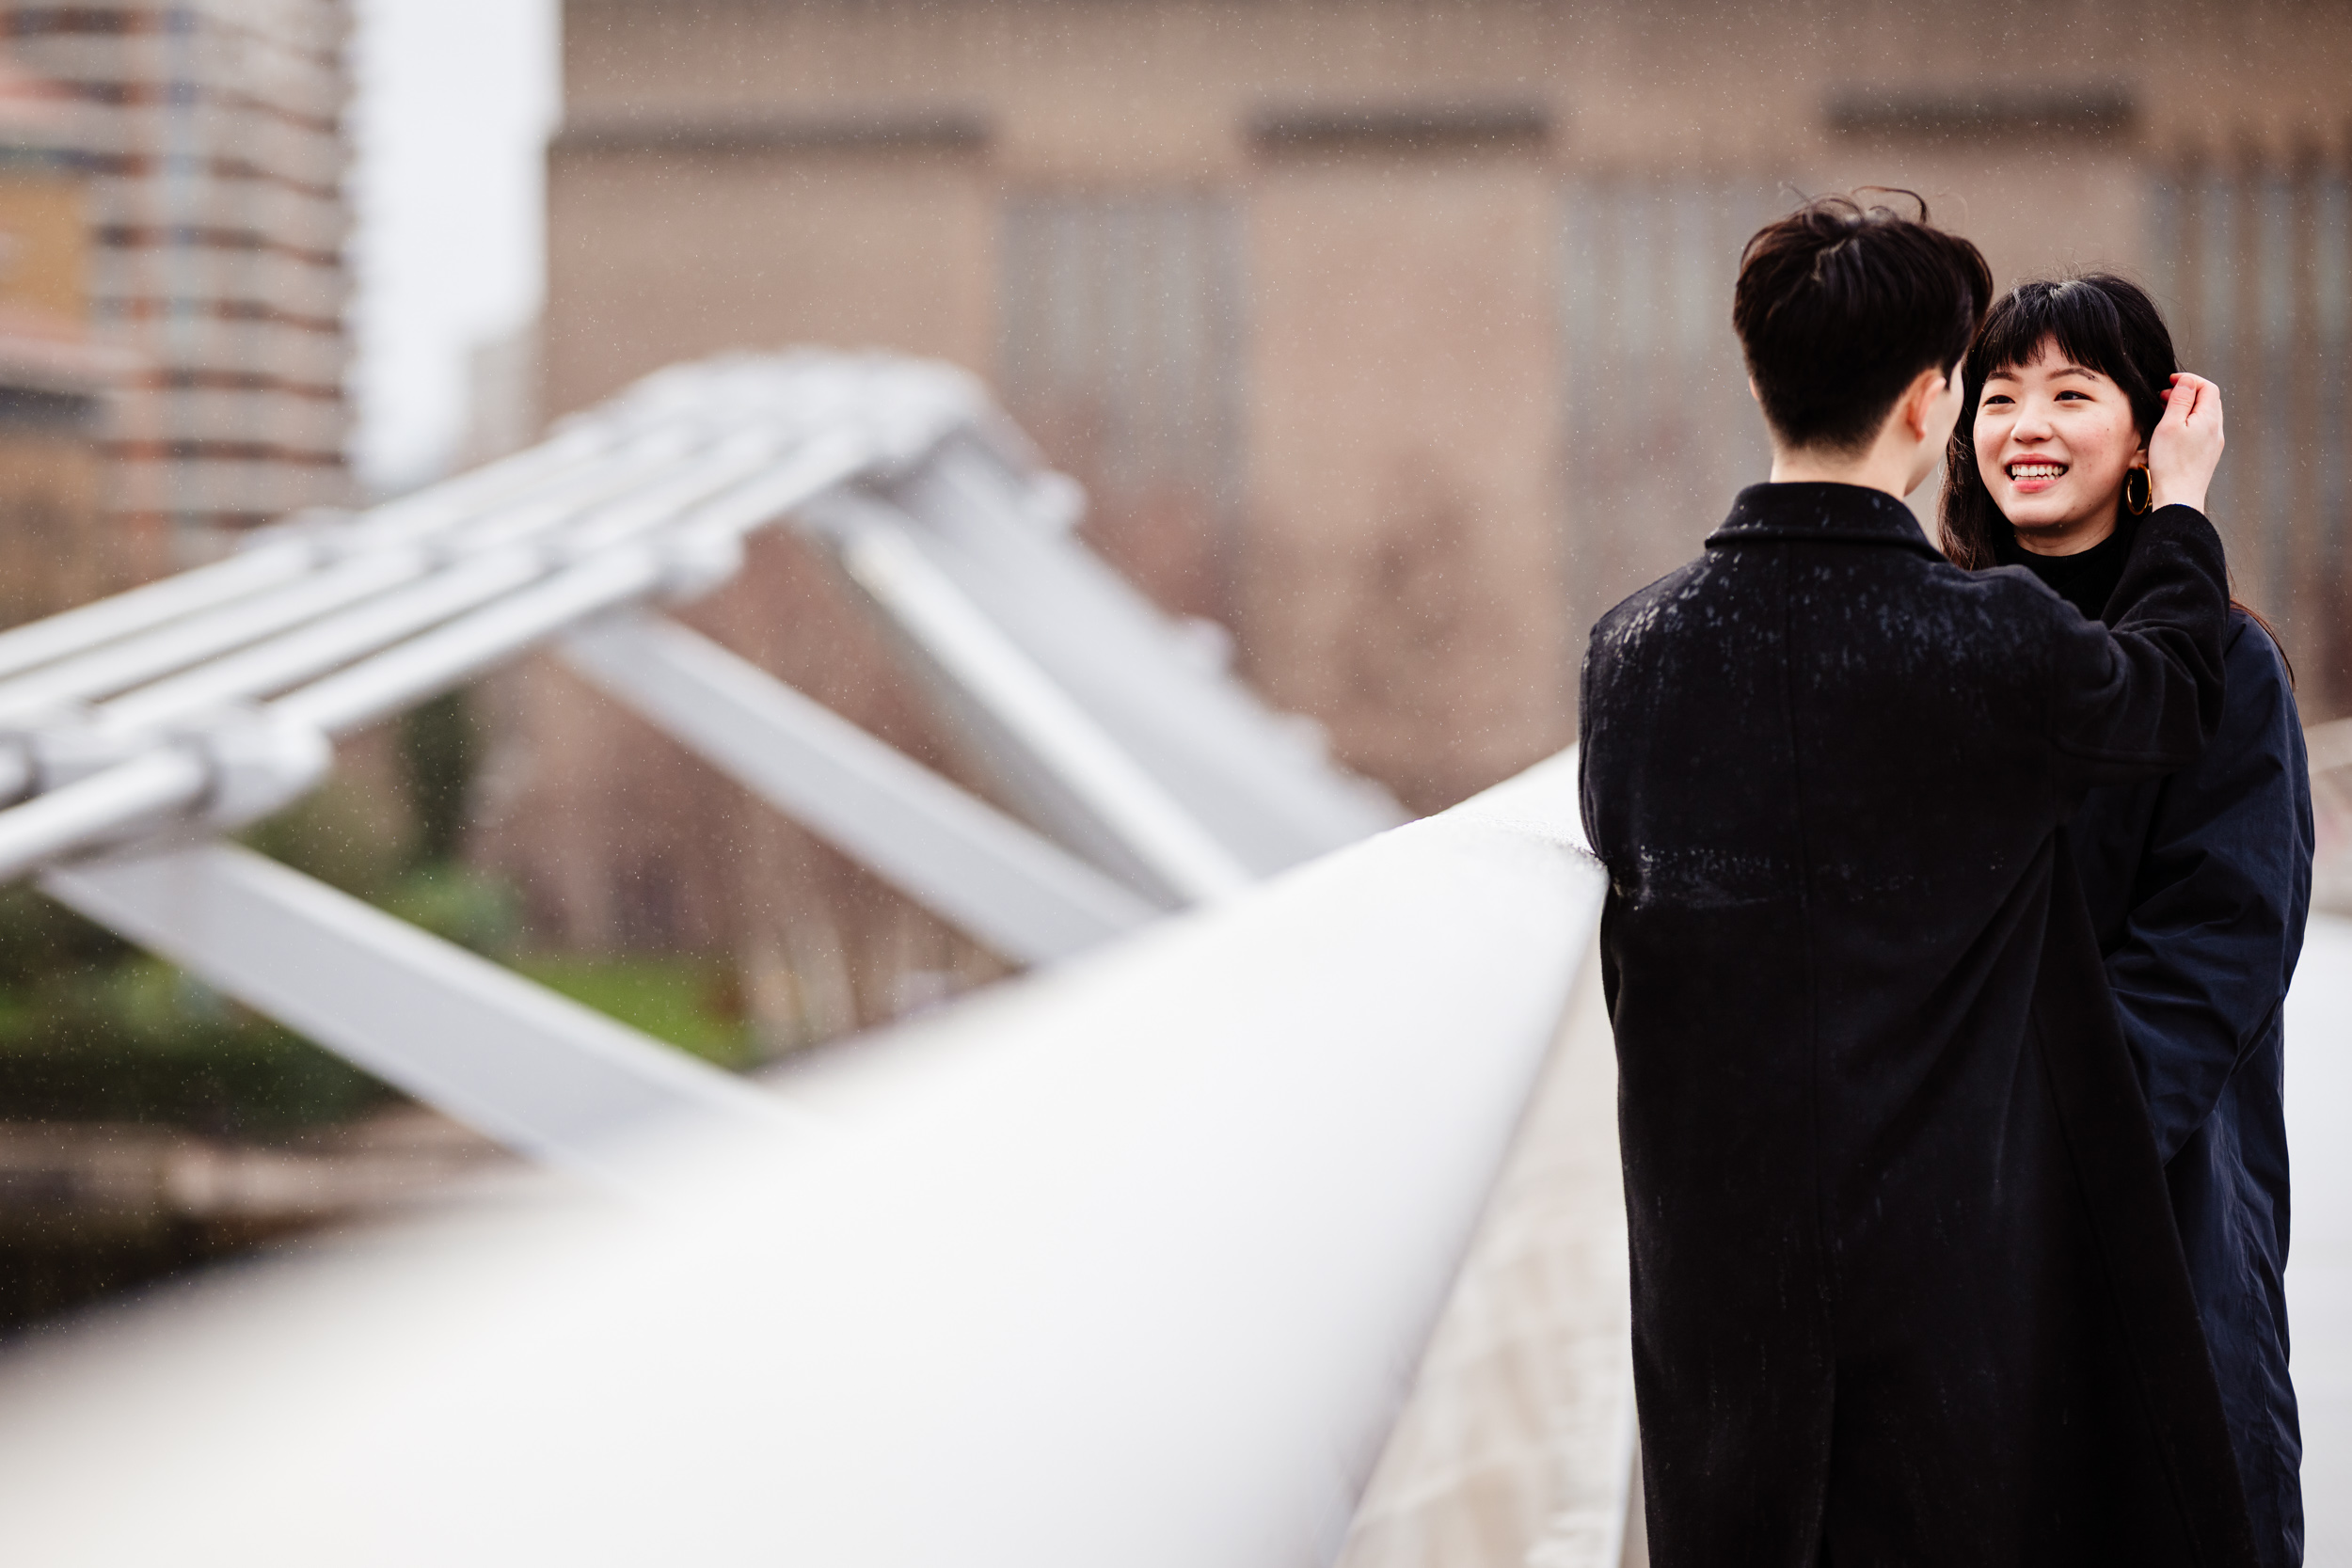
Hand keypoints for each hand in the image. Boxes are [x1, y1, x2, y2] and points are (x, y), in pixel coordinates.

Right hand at [2147, 372, 2224, 513]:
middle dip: (2188, 392)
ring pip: (2205, 416)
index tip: (2170, 381)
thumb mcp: (2169, 425)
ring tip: (2166, 413)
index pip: (2207, 387)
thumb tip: (2187, 381)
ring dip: (2188, 408)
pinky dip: (2189, 423)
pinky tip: (2173, 432)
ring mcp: (2213, 444)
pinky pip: (2202, 430)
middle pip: (2208, 400)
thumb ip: (2180, 400)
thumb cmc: (2171, 464)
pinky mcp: (2207, 456)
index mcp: (2209, 418)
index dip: (2189, 379)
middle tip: (2164, 396)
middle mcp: (2216, 429)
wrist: (2179, 498)